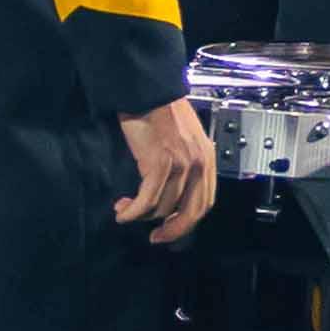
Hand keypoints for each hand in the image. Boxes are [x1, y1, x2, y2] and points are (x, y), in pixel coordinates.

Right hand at [116, 99, 216, 243]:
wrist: (150, 93)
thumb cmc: (163, 114)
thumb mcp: (187, 141)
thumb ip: (188, 166)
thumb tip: (175, 196)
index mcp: (208, 159)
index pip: (205, 202)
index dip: (187, 222)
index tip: (169, 230)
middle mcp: (199, 164)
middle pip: (191, 212)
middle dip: (172, 230)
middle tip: (154, 237)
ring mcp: (180, 165)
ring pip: (162, 207)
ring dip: (141, 215)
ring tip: (125, 209)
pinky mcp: (158, 164)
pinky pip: (145, 200)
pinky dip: (132, 212)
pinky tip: (121, 211)